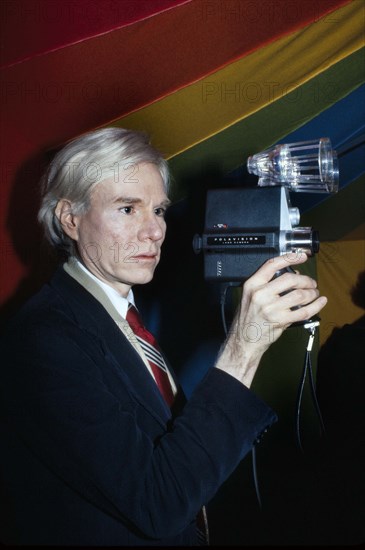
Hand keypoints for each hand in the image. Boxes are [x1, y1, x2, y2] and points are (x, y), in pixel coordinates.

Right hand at [215, 253, 326, 386]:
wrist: (244, 340)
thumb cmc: (248, 317)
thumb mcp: (250, 295)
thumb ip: (267, 284)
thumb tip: (293, 275)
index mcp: (252, 285)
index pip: (272, 265)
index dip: (289, 258)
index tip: (301, 256)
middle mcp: (261, 295)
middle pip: (290, 279)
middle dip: (305, 280)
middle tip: (310, 283)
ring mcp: (271, 308)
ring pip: (300, 294)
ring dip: (312, 293)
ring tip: (314, 293)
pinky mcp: (281, 321)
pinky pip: (304, 311)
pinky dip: (316, 305)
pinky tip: (320, 302)